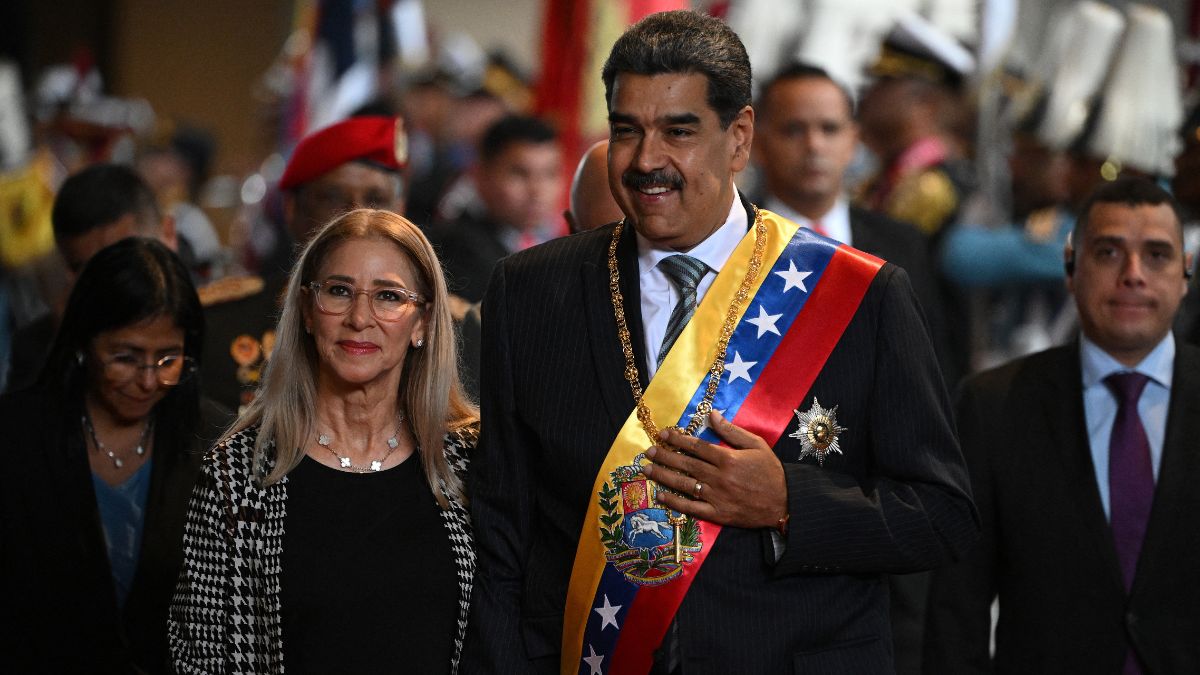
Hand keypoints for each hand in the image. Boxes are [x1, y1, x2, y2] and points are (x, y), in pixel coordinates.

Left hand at [641, 410, 786, 528]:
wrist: (784, 503)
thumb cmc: (771, 472)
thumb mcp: (756, 445)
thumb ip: (732, 431)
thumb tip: (712, 414)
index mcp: (728, 459)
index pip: (696, 447)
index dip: (677, 440)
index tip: (663, 435)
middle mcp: (718, 477)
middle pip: (686, 464)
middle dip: (664, 456)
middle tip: (648, 451)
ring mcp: (716, 497)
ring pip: (684, 485)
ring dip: (663, 476)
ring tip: (647, 469)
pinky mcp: (717, 514)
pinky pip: (691, 508)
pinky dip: (674, 502)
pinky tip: (660, 495)